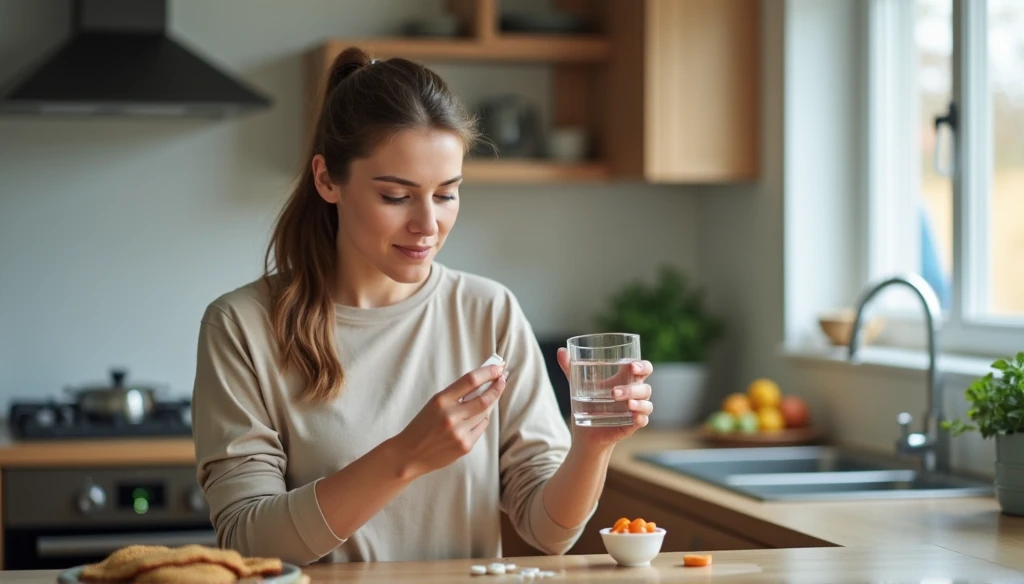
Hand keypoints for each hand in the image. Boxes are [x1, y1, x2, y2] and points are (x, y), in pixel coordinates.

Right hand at [393, 363, 506, 479]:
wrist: (409, 453)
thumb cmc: (422, 425)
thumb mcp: (435, 404)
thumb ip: (457, 394)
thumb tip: (484, 382)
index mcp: (441, 400)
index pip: (471, 380)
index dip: (488, 372)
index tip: (498, 367)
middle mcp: (451, 416)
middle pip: (484, 398)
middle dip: (498, 387)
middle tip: (503, 378)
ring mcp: (459, 432)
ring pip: (485, 413)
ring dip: (490, 403)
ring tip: (491, 396)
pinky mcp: (465, 445)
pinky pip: (481, 427)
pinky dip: (482, 419)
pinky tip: (479, 416)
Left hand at [556, 347, 653, 449]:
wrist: (585, 434)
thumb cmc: (586, 405)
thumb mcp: (577, 385)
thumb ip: (570, 368)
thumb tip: (561, 350)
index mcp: (624, 380)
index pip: (643, 369)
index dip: (642, 365)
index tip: (632, 365)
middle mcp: (633, 394)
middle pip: (645, 386)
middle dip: (635, 386)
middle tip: (615, 390)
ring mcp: (634, 409)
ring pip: (646, 402)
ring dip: (636, 400)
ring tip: (620, 400)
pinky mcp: (632, 424)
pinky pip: (643, 420)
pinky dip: (641, 417)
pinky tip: (634, 416)